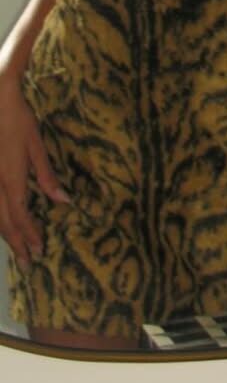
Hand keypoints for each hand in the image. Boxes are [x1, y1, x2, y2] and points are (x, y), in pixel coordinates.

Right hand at [0, 74, 68, 267]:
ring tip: (18, 251)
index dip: (29, 234)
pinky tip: (3, 227)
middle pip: (4, 221)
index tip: (40, 250)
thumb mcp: (37, 145)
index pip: (20, 214)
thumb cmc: (18, 119)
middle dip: (17, 243)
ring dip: (6, 235)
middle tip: (29, 263)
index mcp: (10, 177)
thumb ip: (47, 175)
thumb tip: (64, 201)